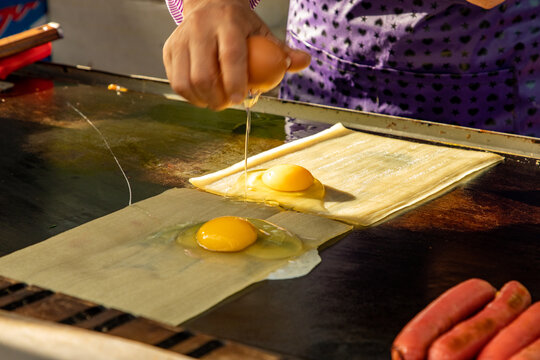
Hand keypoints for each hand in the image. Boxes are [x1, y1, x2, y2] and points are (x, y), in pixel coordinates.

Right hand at [163, 0, 309, 110]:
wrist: (209, 4)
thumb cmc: (239, 25)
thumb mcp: (262, 31)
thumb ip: (282, 50)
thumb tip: (304, 62)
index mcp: (227, 23)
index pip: (230, 55)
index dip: (234, 81)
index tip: (239, 99)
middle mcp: (200, 28)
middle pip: (203, 74)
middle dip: (216, 98)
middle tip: (227, 104)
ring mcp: (180, 39)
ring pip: (184, 81)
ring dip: (201, 100)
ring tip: (215, 101)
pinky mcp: (169, 49)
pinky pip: (175, 81)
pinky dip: (189, 95)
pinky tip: (202, 96)